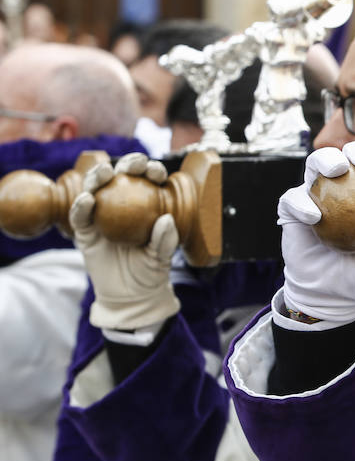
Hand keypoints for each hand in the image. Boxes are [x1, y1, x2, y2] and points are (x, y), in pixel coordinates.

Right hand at [70, 153, 180, 330]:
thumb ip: (165, 240)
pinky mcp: (85, 232)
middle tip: (134, 164)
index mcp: (146, 206)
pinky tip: (87, 199)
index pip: (148, 181)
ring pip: (96, 189)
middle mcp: (122, 206)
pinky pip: (80, 216)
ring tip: (105, 173)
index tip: (156, 172)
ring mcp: (101, 216)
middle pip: (122, 177)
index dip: (151, 171)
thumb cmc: (151, 273)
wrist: (131, 296)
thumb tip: (167, 219)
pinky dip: (81, 206)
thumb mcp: (162, 258)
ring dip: (98, 177)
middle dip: (128, 164)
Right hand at [279, 141, 354, 323]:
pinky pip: (293, 198)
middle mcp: (340, 186)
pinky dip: (302, 203)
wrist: (329, 294)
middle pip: (348, 155)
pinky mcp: (291, 209)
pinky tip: (314, 216)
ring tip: (337, 170)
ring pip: (316, 163)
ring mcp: (315, 194)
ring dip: (327, 159)